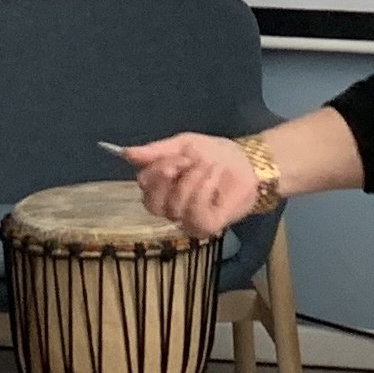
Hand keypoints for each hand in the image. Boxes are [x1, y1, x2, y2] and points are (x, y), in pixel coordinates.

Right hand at [124, 135, 259, 238]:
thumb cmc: (215, 154)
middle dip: (170, 177)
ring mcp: (187, 220)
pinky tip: (215, 178)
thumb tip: (124, 153)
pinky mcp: (206, 227)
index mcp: (161, 188)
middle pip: (152, 202)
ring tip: (210, 166)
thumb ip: (155, 151)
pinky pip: (194, 214)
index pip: (143, 186)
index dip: (157, 170)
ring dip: (193, 180)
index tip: (179, 156)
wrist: (248, 161)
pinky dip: (204, 190)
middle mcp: (170, 208)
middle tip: (188, 161)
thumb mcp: (183, 145)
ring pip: (175, 206)